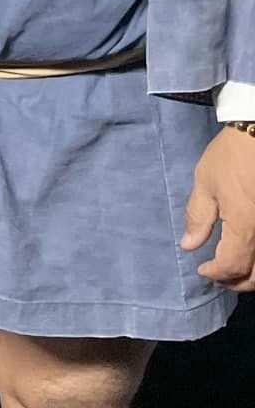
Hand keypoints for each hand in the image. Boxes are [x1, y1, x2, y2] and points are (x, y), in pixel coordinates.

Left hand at [183, 126, 254, 290]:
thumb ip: (198, 217)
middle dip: (238, 282)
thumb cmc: (232, 156)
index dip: (217, 273)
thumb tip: (189, 245)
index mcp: (246, 228)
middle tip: (220, 277)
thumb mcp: (206, 183)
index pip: (233, 267)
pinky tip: (252, 255)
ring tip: (237, 270)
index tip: (202, 269)